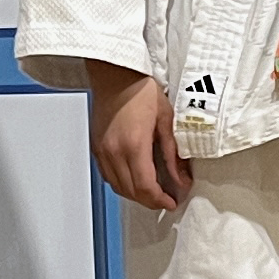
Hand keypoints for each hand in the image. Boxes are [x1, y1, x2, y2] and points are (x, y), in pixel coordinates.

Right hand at [87, 62, 191, 211]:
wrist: (116, 75)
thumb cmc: (140, 91)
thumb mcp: (166, 120)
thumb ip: (173, 154)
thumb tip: (182, 178)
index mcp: (134, 145)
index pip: (145, 187)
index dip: (159, 201)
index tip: (171, 202)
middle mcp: (114, 152)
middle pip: (131, 192)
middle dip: (150, 201)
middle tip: (166, 199)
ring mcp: (102, 151)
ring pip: (118, 187)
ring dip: (136, 194)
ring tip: (152, 192)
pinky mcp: (96, 147)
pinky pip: (108, 176)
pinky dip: (122, 184)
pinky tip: (134, 179)